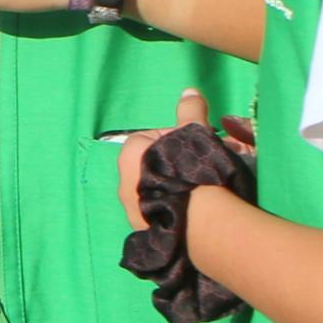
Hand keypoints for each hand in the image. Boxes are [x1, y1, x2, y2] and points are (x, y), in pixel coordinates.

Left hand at [119, 86, 236, 229]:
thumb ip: (190, 110)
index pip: (154, 137)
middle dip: (174, 165)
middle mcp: (122, 182)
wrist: (200, 221)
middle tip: (200, 170)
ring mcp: (130, 210)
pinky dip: (171, 211)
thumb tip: (189, 90)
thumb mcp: (194, 131)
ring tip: (198, 194)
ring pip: (154, 191)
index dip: (178, 140)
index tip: (195, 148)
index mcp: (129, 154)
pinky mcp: (142, 231)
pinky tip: (190, 213)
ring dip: (172, 188)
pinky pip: (158, 213)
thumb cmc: (194, 169)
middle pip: (153, 165)